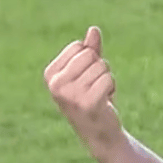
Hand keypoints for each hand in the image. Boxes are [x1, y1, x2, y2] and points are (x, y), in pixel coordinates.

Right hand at [44, 26, 123, 157]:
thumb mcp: (89, 72)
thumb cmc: (93, 99)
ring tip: (100, 96)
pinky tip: (105, 102)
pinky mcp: (86, 104)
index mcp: (50, 74)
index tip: (86, 78)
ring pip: (102, 67)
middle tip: (95, 88)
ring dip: (107, 80)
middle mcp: (55, 85)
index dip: (90, 59)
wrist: (100, 132)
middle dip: (100, 69)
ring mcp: (69, 95)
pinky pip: (108, 79)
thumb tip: (93, 29)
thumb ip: (91, 50)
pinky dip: (112, 88)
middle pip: (90, 55)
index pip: (79, 47)